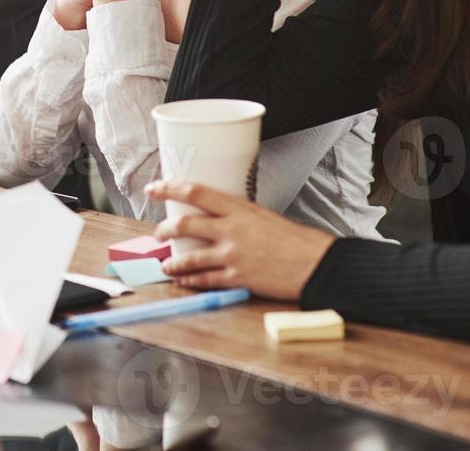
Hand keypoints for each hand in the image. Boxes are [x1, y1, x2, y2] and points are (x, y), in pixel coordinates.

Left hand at [146, 180, 333, 300]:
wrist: (316, 263)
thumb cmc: (295, 239)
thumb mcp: (263, 215)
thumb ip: (237, 215)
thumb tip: (215, 217)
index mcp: (239, 209)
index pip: (195, 192)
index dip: (169, 188)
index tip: (153, 189)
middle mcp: (232, 230)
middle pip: (185, 224)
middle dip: (164, 229)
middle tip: (158, 233)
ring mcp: (232, 255)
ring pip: (189, 257)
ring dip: (172, 262)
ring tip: (166, 265)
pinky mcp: (237, 278)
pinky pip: (205, 280)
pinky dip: (189, 280)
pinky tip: (183, 281)